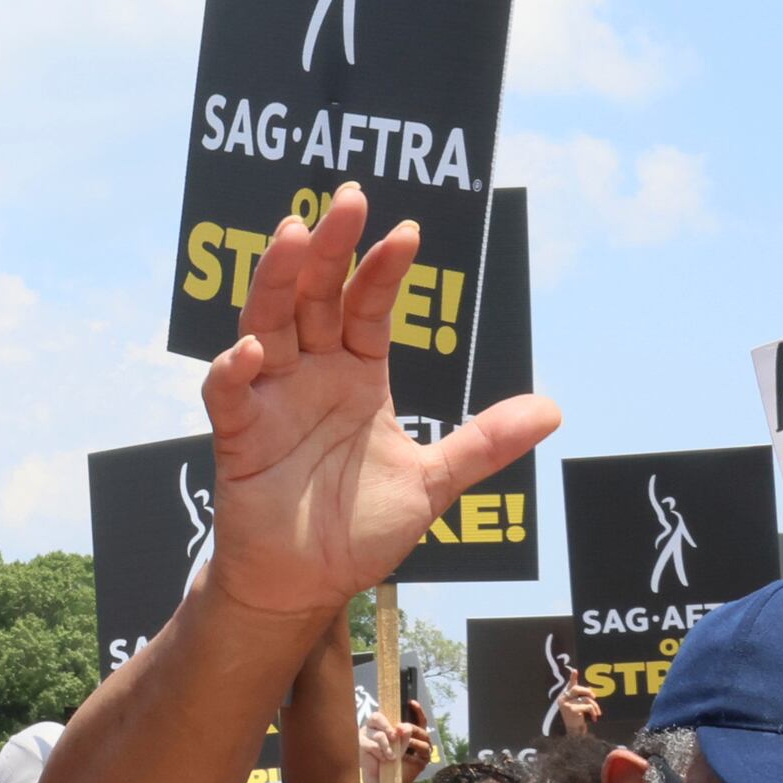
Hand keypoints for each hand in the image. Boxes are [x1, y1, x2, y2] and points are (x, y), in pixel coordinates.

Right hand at [200, 188, 560, 623]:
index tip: (408, 233)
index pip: (368, 306)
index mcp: (357, 374)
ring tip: (293, 236)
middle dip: (330, 247)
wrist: (306, 583)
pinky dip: (234, 372)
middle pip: (314, 295)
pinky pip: (229, 396)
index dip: (384, 269)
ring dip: (276, 280)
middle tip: (347, 198)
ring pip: (265, 324)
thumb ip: (484, 444)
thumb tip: (553, 410)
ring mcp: (271, 401)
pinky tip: (251, 352)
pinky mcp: (239, 439)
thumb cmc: (358, 527)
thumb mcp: (434, 483)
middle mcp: (310, 374)